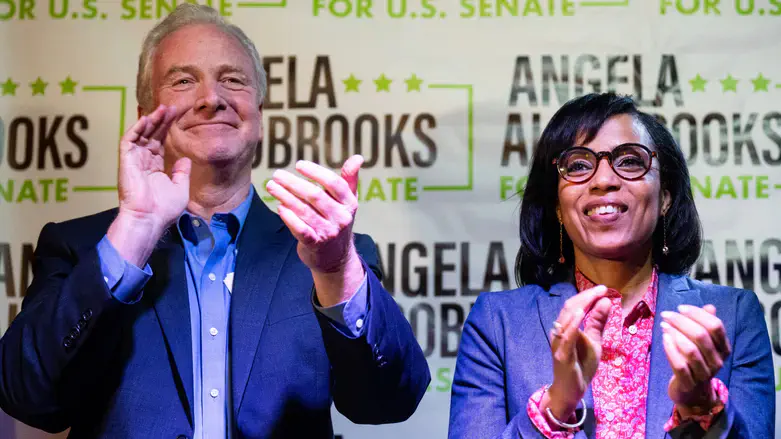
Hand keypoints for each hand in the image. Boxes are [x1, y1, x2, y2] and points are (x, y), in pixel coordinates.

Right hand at [107, 105, 190, 265]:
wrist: (148, 219)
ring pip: (140, 134)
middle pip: (151, 135)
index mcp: (154, 168)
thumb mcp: (180, 189)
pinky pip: (129, 140)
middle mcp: (143, 162)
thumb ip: (182, 173)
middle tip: (170, 107)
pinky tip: (147, 118)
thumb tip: (185, 159)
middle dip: (160, 121)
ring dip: (150, 120)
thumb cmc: (163, 209)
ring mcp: (133, 161)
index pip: (159, 143)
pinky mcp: (126, 161)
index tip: (175, 116)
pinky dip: (137, 128)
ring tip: (162, 108)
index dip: (166, 129)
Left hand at [265, 155, 364, 305]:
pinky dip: (289, 218)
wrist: (336, 258)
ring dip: (285, 197)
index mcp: (350, 203)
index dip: (316, 172)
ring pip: (304, 211)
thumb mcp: (348, 202)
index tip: (299, 164)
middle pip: (316, 196)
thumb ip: (350, 179)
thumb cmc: (338, 222)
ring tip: (271, 186)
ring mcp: (329, 232)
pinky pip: (301, 230)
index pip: (334, 183)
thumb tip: (358, 157)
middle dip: (294, 183)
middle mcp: (341, 218)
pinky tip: (280, 207)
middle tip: (277, 174)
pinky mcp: (315, 245)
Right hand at [543, 285, 610, 421]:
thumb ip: (598, 323)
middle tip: (602, 289)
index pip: (574, 306)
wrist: (571, 390)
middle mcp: (559, 332)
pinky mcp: (562, 355)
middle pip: (570, 308)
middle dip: (586, 296)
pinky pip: (566, 337)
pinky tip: (581, 314)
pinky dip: (573, 324)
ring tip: (594, 296)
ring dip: (581, 305)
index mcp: (566, 327)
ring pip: (566, 318)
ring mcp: (559, 343)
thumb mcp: (594, 341)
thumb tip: (606, 301)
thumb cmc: (581, 365)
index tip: (603, 288)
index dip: (588, 295)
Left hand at [661, 304, 729, 413]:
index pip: (715, 326)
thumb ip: (706, 325)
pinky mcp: (689, 383)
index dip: (697, 314)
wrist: (692, 392)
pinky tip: (664, 339)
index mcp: (723, 348)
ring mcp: (704, 374)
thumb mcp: (703, 343)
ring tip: (664, 325)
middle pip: (701, 335)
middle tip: (666, 315)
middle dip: (681, 321)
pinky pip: (680, 365)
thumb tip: (710, 307)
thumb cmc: (695, 361)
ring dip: (674, 333)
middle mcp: (717, 361)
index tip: (680, 308)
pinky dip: (670, 349)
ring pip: (690, 350)